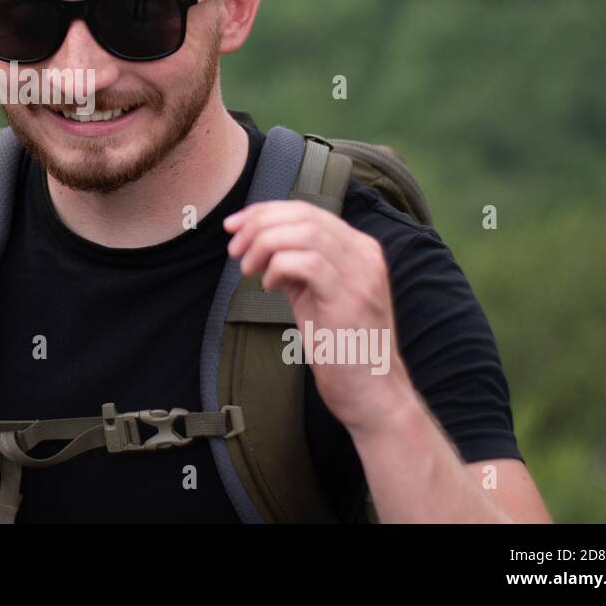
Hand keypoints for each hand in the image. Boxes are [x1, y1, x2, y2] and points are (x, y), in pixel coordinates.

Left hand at [223, 200, 414, 434]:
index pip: (308, 210)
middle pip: (304, 214)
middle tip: (234, 248)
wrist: (372, 394)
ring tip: (248, 269)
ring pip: (305, 232)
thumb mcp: (316, 295)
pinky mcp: (349, 298)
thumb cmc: (342, 348)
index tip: (234, 225)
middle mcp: (364, 254)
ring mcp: (360, 275)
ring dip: (264, 244)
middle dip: (258, 224)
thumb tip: (260, 244)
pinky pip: (308, 262)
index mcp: (359, 248)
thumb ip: (296, 266)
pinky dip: (279, 267)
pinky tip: (269, 287)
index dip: (265, 211)